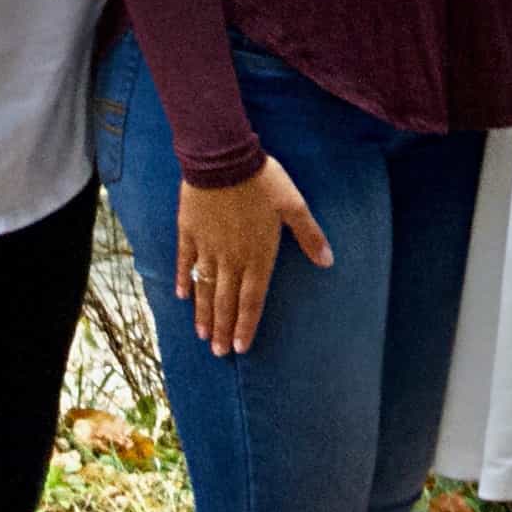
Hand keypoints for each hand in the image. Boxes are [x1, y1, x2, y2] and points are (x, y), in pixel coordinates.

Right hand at [170, 160, 327, 359]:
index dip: (246, 324)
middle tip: (219, 353)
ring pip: (204, 287)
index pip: (252, 299)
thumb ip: (309, 235)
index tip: (241, 347)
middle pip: (226, 300)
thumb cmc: (263, 180)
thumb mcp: (294, 205)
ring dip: (204, 313)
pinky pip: (184, 262)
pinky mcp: (189, 232)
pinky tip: (182, 296)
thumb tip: (328, 261)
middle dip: (223, 328)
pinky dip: (183, 279)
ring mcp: (207, 246)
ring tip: (203, 335)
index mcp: (258, 254)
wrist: (222, 157)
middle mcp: (231, 257)